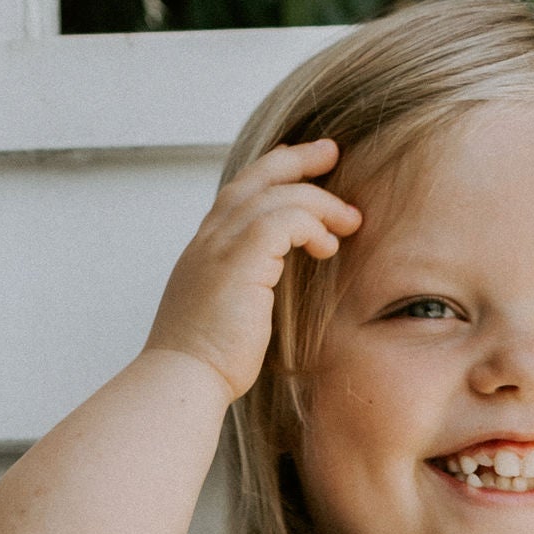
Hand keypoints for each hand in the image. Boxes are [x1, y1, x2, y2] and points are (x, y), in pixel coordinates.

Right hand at [143, 139, 361, 403]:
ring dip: (321, 202)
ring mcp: (221, 245)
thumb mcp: (221, 315)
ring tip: (351, 221)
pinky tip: (327, 247)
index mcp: (204, 250)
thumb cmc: (206, 364)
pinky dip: (313, 226)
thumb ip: (240, 290)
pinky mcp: (241, 259)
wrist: (183, 380)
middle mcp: (209, 239)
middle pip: (256, 176)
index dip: (271, 173)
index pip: (239, 193)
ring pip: (278, 194)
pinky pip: (286, 219)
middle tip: (332, 152)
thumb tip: (263, 294)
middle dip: (297, 159)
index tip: (302, 169)